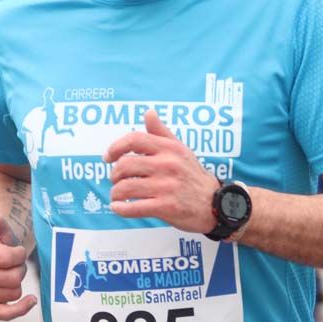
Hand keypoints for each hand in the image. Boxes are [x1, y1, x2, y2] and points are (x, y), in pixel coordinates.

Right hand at [0, 213, 35, 320]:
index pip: (8, 258)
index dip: (19, 254)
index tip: (16, 251)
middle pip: (13, 278)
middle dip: (20, 269)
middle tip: (15, 264)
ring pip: (14, 293)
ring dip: (18, 283)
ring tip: (10, 274)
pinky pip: (5, 314)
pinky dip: (21, 308)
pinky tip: (31, 300)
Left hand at [105, 110, 217, 232]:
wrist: (215, 203)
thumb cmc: (192, 175)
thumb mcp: (181, 150)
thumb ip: (161, 133)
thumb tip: (148, 112)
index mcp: (169, 148)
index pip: (134, 139)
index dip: (115, 147)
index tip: (107, 158)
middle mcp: (167, 164)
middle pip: (125, 165)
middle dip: (114, 175)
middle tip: (116, 180)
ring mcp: (166, 187)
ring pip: (125, 188)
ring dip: (115, 193)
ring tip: (118, 195)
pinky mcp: (166, 207)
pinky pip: (133, 208)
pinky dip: (121, 209)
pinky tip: (119, 207)